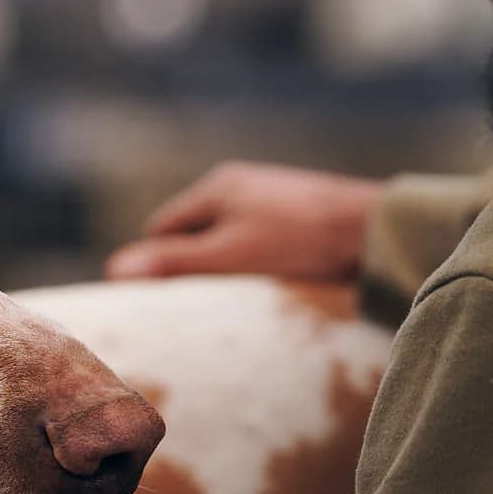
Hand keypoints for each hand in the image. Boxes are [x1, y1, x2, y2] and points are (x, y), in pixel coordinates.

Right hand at [104, 161, 383, 280]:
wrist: (378, 232)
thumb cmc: (300, 242)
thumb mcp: (227, 257)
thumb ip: (172, 263)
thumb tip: (114, 272)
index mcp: (216, 187)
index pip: (163, 230)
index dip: (155, 264)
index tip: (155, 301)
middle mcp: (243, 185)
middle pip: (196, 233)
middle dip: (189, 266)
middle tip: (191, 308)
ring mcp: (275, 198)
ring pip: (230, 240)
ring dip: (225, 269)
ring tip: (231, 304)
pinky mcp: (303, 216)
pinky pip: (261, 244)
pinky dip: (255, 266)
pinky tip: (268, 290)